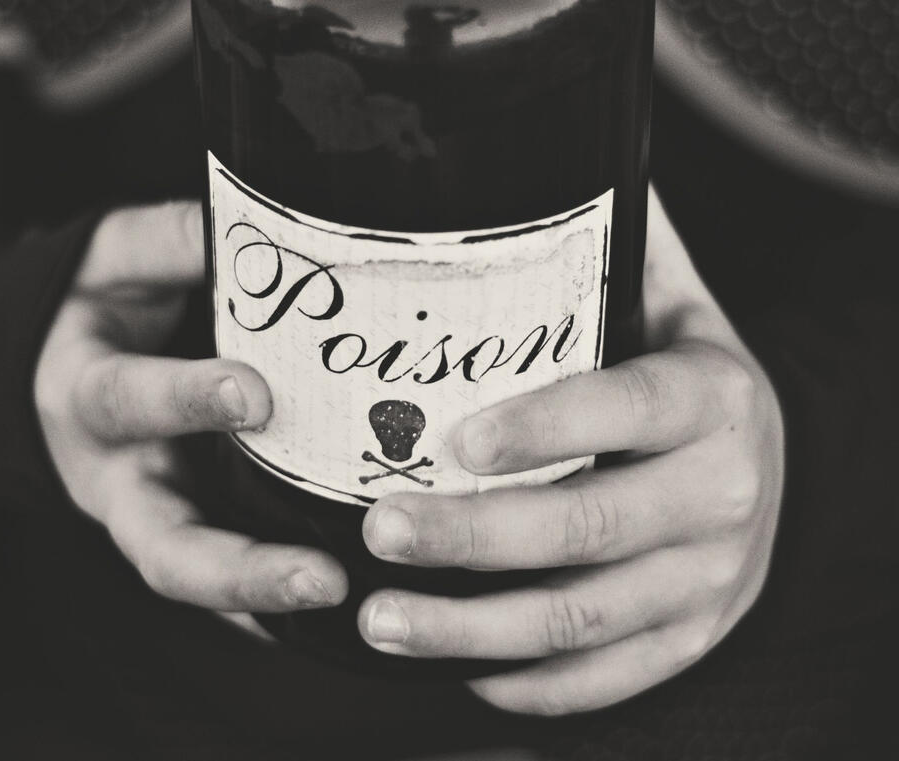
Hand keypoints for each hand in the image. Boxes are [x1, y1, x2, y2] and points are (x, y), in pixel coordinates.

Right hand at [35, 202, 347, 621]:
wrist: (69, 368)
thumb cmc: (105, 309)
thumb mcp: (119, 262)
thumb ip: (174, 241)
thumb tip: (259, 221)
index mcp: (91, 395)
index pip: (127, 399)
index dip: (185, 399)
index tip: (255, 394)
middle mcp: (120, 474)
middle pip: (161, 541)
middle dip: (236, 565)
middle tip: (320, 576)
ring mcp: (153, 515)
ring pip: (198, 577)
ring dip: (268, 599)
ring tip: (346, 604)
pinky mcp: (188, 530)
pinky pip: (226, 588)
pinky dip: (273, 612)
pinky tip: (341, 614)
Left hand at [357, 188, 784, 714]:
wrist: (765, 465)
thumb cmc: (684, 376)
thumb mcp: (665, 303)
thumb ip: (600, 250)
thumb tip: (518, 159)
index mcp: (713, 398)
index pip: (626, 408)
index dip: (542, 427)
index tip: (452, 440)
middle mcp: (722, 494)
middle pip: (587, 527)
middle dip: (472, 537)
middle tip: (379, 530)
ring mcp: (709, 579)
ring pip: (581, 618)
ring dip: (471, 627)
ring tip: (381, 617)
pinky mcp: (689, 636)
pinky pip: (608, 674)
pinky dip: (528, 679)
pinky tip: (456, 664)